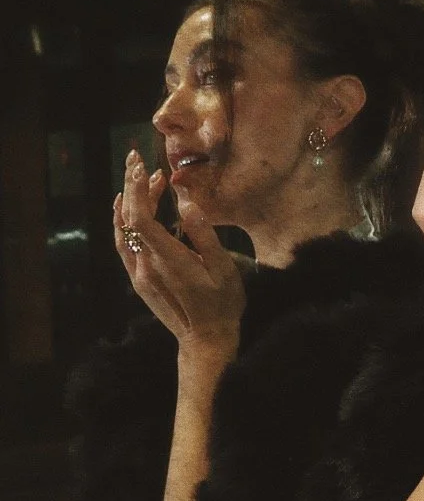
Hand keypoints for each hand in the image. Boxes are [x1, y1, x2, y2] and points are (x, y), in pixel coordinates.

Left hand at [113, 148, 245, 359]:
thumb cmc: (222, 305)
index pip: (141, 220)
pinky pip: (123, 244)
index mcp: (169, 261)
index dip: (137, 190)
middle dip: (131, 186)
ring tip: (141, 176)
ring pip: (123, 230)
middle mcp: (147, 266)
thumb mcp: (224, 271)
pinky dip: (122, 220)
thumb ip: (204, 237)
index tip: (143, 166)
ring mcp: (139, 274)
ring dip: (128, 200)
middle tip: (138, 159)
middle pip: (129, 219)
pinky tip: (127, 206)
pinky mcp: (139, 278)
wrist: (206, 341)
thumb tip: (187, 204)